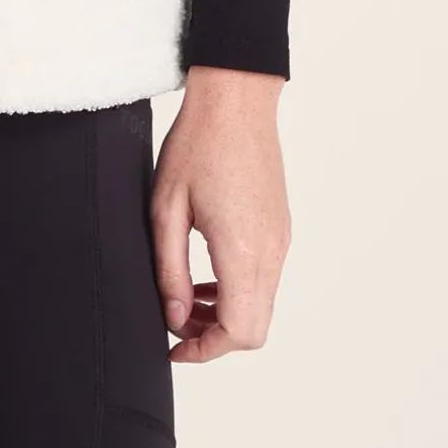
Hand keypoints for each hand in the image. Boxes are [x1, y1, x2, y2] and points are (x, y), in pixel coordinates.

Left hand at [150, 66, 290, 361]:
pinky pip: (266, 278)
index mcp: (243, 249)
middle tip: (177, 322)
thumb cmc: (197, 143)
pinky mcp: (281, 227)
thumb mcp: (166, 207)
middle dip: (215, 338)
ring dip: (227, 314)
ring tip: (187, 295)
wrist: (236, 97)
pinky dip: (239, 290)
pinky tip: (207, 270)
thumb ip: (170, 269)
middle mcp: (271, 250)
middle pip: (255, 329)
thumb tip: (175, 316)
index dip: (204, 350)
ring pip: (262, 305)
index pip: (238, 332)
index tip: (174, 345)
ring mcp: (281, 239)